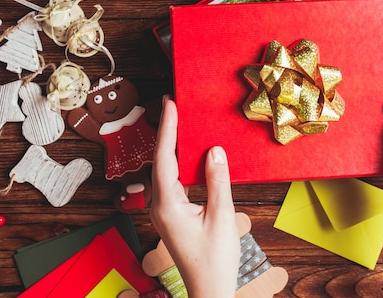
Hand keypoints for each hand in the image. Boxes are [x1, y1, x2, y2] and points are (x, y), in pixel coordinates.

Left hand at [151, 97, 239, 297]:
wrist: (209, 290)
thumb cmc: (216, 260)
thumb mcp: (222, 217)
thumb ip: (218, 182)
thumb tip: (215, 151)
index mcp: (167, 206)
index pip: (164, 158)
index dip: (167, 129)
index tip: (169, 104)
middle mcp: (159, 206)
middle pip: (160, 161)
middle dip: (166, 132)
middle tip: (173, 105)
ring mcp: (163, 212)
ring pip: (165, 171)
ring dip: (172, 147)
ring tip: (179, 122)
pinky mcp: (172, 215)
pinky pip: (172, 182)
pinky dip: (179, 164)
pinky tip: (188, 154)